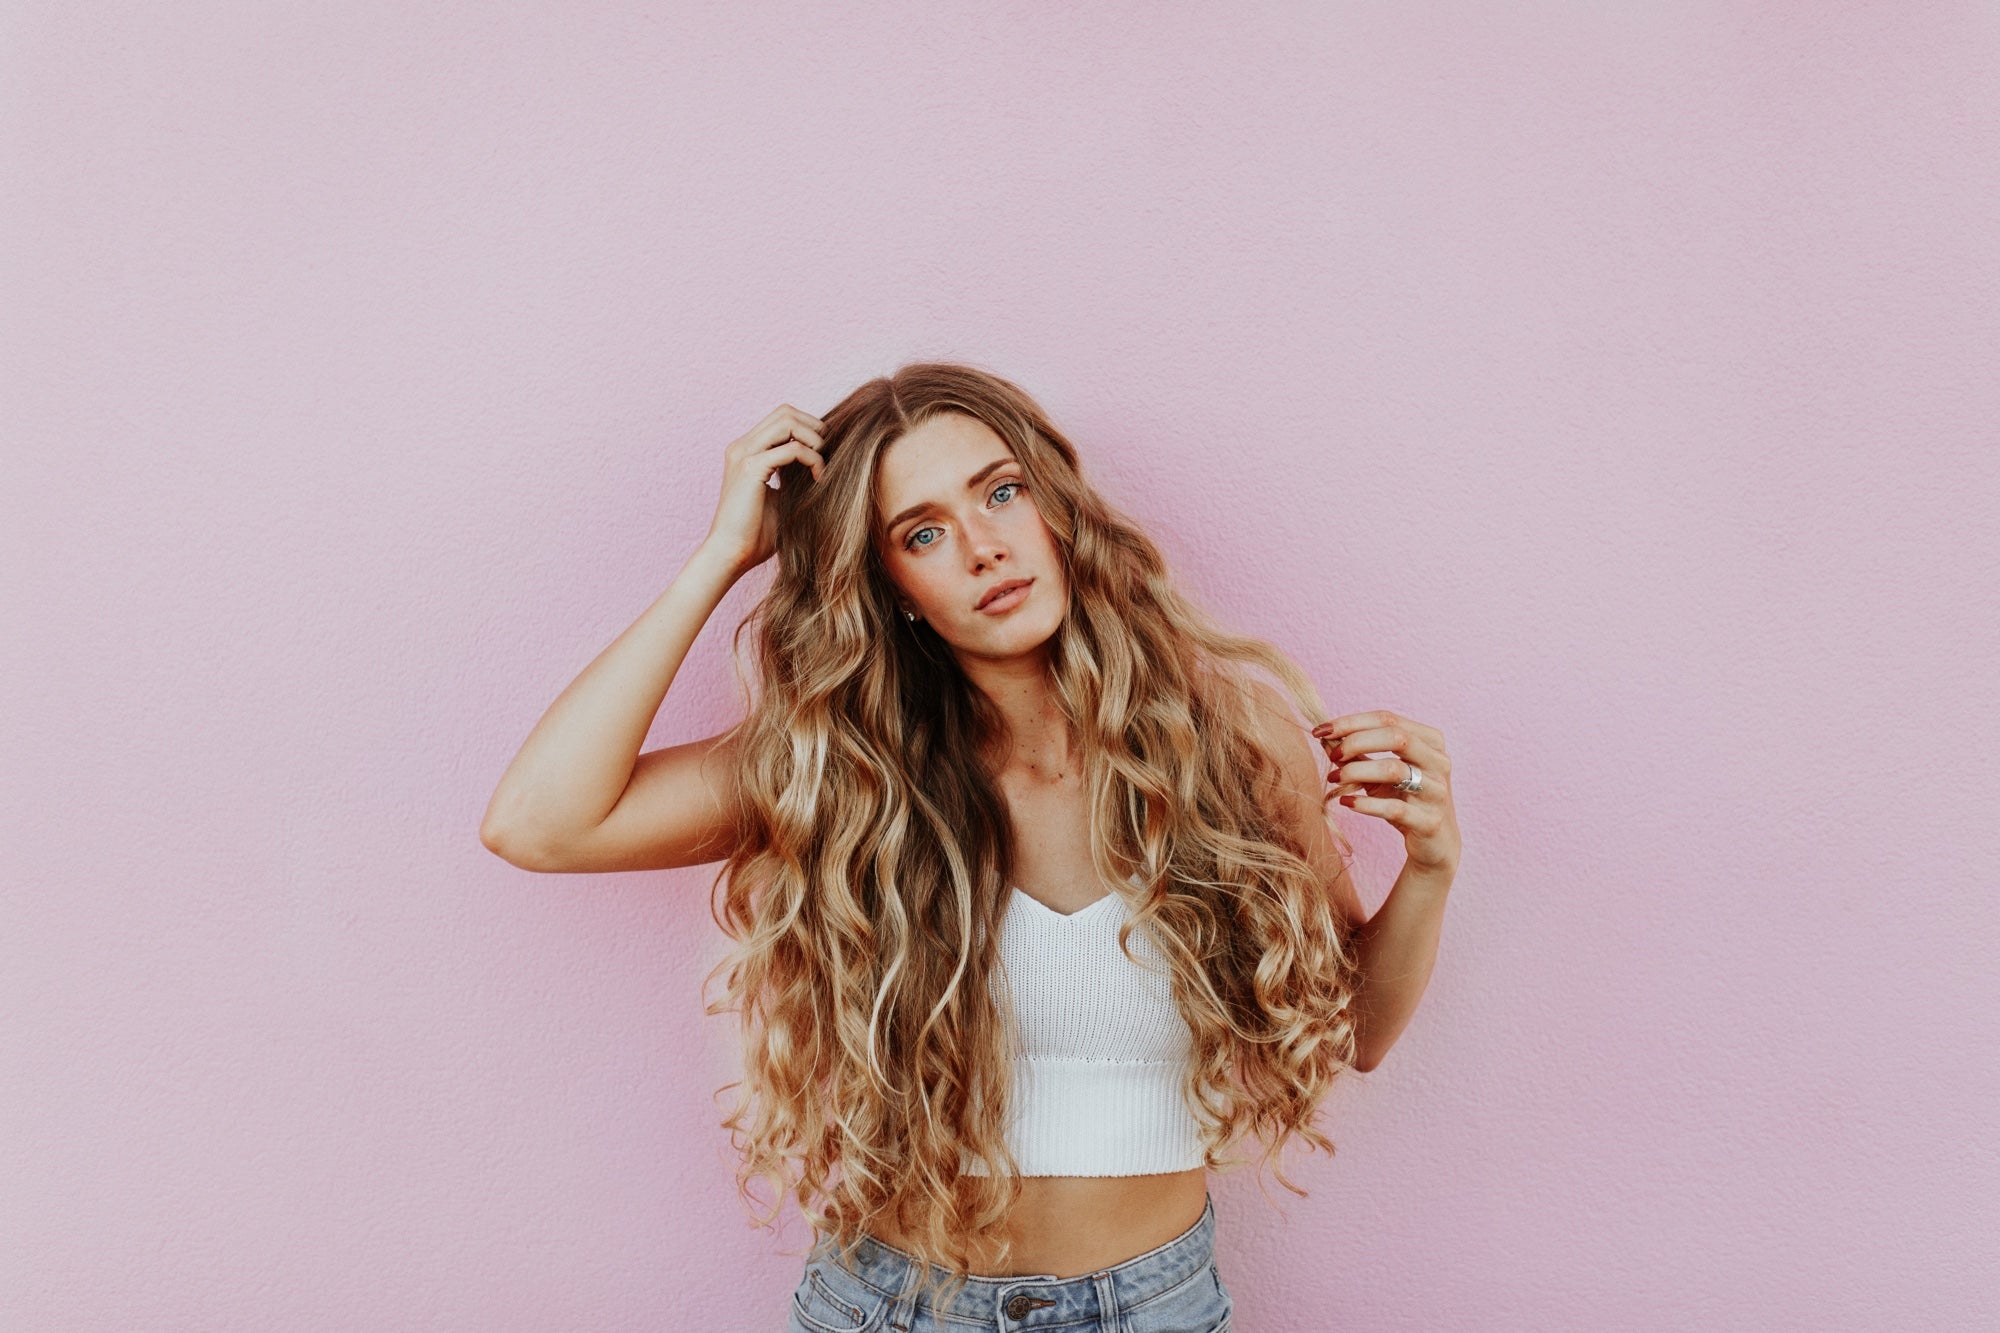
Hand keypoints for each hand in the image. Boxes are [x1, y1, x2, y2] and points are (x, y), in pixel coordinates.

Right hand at [698, 404, 826, 576]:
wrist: (731, 553)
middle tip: (828, 455)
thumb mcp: (780, 497)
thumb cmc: (755, 534)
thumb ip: (793, 476)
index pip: (781, 418)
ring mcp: (744, 454)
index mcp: (746, 450)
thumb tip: (823, 464)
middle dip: (814, 428)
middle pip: (786, 412)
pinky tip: (818, 479)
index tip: (824, 454)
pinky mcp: (751, 468)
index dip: (808, 428)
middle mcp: (742, 446)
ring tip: (822, 465)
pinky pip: (792, 448)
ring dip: (814, 439)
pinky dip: (812, 459)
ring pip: (788, 421)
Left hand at [1313, 710, 1459, 876]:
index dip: (1350, 722)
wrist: (1434, 843)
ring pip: (1394, 770)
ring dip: (1356, 772)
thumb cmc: (1405, 800)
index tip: (1320, 730)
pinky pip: (1395, 808)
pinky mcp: (1430, 821)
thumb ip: (1357, 755)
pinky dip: (1366, 803)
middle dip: (1356, 742)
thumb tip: (1325, 738)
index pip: (1388, 719)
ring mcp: (1437, 792)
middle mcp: (1438, 762)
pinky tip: (1347, 802)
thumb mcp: (1379, 775)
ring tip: (1334, 779)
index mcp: (1430, 741)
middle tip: (1332, 756)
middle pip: (1397, 737)